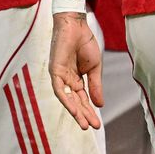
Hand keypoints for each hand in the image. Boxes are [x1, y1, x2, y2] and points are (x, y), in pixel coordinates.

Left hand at [49, 12, 103, 129]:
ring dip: (75, 112)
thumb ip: (95, 86)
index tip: (98, 124)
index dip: (90, 111)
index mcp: (76, 80)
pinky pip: (59, 89)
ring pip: (67, 99)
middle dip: (84, 115)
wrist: (76, 26)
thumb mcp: (94, 68)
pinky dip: (66, 100)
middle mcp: (67, 81)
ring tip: (83, 124)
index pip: (83, 99)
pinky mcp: (54, 71)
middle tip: (92, 127)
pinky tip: (74, 110)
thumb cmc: (85, 43)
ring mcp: (60, 77)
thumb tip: (100, 105)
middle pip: (75, 102)